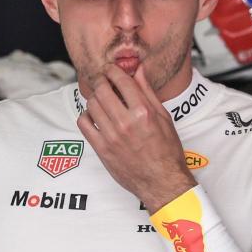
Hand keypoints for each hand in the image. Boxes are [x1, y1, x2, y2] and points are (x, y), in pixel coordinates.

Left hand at [77, 64, 195, 212]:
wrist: (162, 182)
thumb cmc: (167, 152)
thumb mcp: (164, 118)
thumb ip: (148, 92)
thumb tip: (138, 70)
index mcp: (143, 112)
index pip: (121, 81)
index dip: (113, 71)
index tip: (111, 70)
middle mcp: (125, 123)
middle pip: (102, 90)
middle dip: (101, 80)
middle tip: (103, 80)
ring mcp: (111, 137)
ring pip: (92, 105)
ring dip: (94, 97)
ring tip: (101, 99)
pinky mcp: (102, 149)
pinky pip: (84, 124)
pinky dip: (86, 115)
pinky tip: (94, 116)